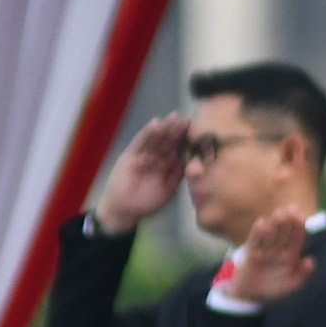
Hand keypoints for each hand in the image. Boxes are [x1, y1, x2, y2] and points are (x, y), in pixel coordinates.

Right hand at [96, 114, 188, 231]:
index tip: (200, 130)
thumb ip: (179, 175)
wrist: (125, 210)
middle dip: (178, 129)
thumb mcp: (169, 188)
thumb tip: (194, 162)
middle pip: (169, 140)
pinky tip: (155, 123)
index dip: (188, 140)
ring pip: (156, 138)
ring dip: (165, 127)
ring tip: (174, 116)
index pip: (179, 149)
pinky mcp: (130, 155)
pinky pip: (140, 142)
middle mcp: (156, 156)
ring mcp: (143, 154)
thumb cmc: (148, 201)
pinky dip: (147, 133)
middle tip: (189, 118)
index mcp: (167, 164)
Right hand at [230, 206, 315, 304]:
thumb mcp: (291, 285)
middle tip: (292, 208)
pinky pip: (255, 242)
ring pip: (271, 235)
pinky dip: (258, 233)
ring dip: (275, 225)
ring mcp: (265, 251)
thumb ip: (303, 275)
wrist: (250, 298)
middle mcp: (278, 251)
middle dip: (288, 222)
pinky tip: (262, 222)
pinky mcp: (251, 253)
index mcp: (290, 256)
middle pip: (284, 234)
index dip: (299, 228)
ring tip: (279, 213)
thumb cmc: (273, 291)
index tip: (302, 216)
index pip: (296, 240)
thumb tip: (311, 260)